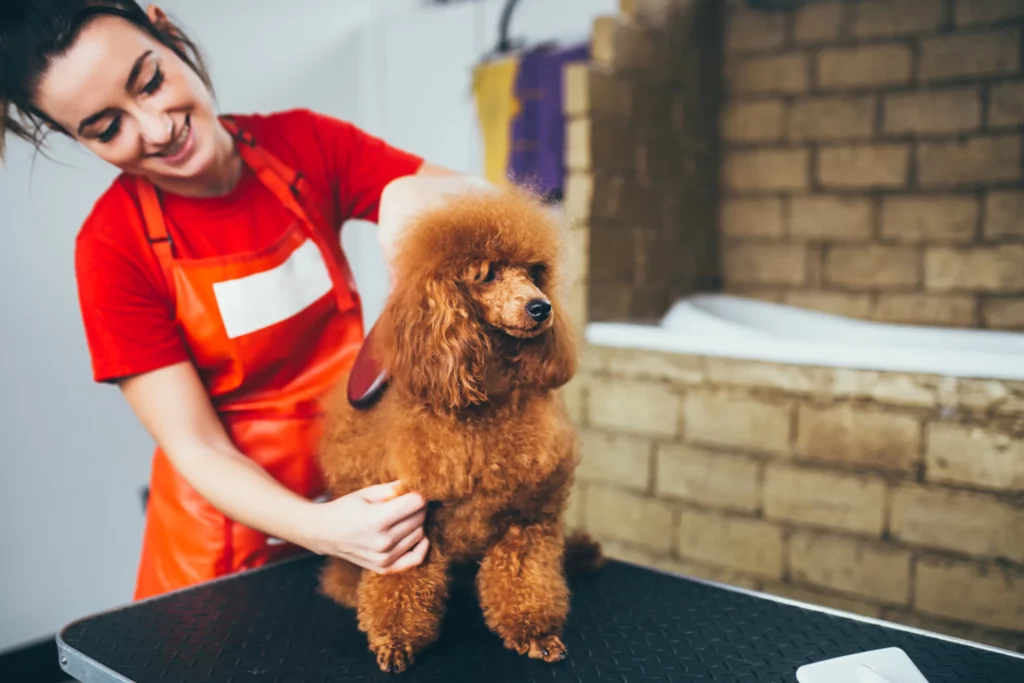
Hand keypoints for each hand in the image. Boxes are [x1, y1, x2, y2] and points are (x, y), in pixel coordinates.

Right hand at [307, 481, 428, 574]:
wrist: (323, 532)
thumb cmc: (346, 508)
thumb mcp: (368, 493)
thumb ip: (394, 489)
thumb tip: (418, 485)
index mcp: (376, 519)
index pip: (416, 503)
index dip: (418, 493)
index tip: (414, 489)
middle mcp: (382, 542)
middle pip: (419, 518)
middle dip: (418, 506)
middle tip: (409, 500)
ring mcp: (384, 557)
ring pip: (419, 534)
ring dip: (417, 523)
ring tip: (404, 515)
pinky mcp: (384, 567)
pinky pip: (415, 559)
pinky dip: (421, 547)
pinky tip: (420, 536)